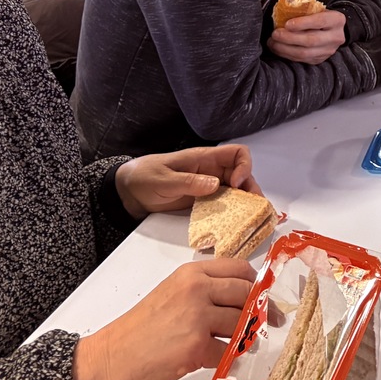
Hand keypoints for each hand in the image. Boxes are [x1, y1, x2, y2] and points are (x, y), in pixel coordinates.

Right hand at [73, 260, 257, 379]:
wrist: (112, 357)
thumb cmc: (139, 329)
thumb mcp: (172, 293)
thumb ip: (204, 289)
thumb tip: (241, 297)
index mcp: (191, 273)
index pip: (239, 269)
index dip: (255, 283)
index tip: (262, 295)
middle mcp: (196, 290)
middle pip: (246, 294)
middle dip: (259, 309)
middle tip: (266, 320)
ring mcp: (197, 318)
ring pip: (241, 323)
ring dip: (244, 335)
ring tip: (239, 342)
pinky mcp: (196, 347)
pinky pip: (228, 351)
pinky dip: (228, 358)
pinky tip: (218, 358)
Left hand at [114, 145, 259, 219]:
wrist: (126, 192)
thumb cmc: (143, 177)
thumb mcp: (164, 180)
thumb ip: (188, 182)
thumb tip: (215, 184)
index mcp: (204, 159)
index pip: (237, 154)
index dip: (243, 167)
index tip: (236, 185)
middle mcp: (210, 171)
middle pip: (241, 175)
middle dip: (250, 189)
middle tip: (254, 208)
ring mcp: (206, 187)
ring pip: (235, 192)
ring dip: (244, 203)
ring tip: (248, 218)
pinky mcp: (201, 202)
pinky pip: (222, 206)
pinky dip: (230, 214)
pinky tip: (231, 225)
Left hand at [265, 9, 346, 65]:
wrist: (335, 29)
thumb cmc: (321, 15)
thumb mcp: (318, 9)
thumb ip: (305, 10)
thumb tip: (283, 11)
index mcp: (337, 20)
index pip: (320, 22)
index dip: (302, 23)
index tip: (286, 24)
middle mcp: (336, 37)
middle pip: (311, 40)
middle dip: (289, 38)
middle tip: (275, 34)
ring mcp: (328, 51)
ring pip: (305, 53)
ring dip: (285, 49)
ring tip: (272, 42)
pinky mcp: (320, 60)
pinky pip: (301, 60)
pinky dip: (287, 55)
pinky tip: (278, 49)